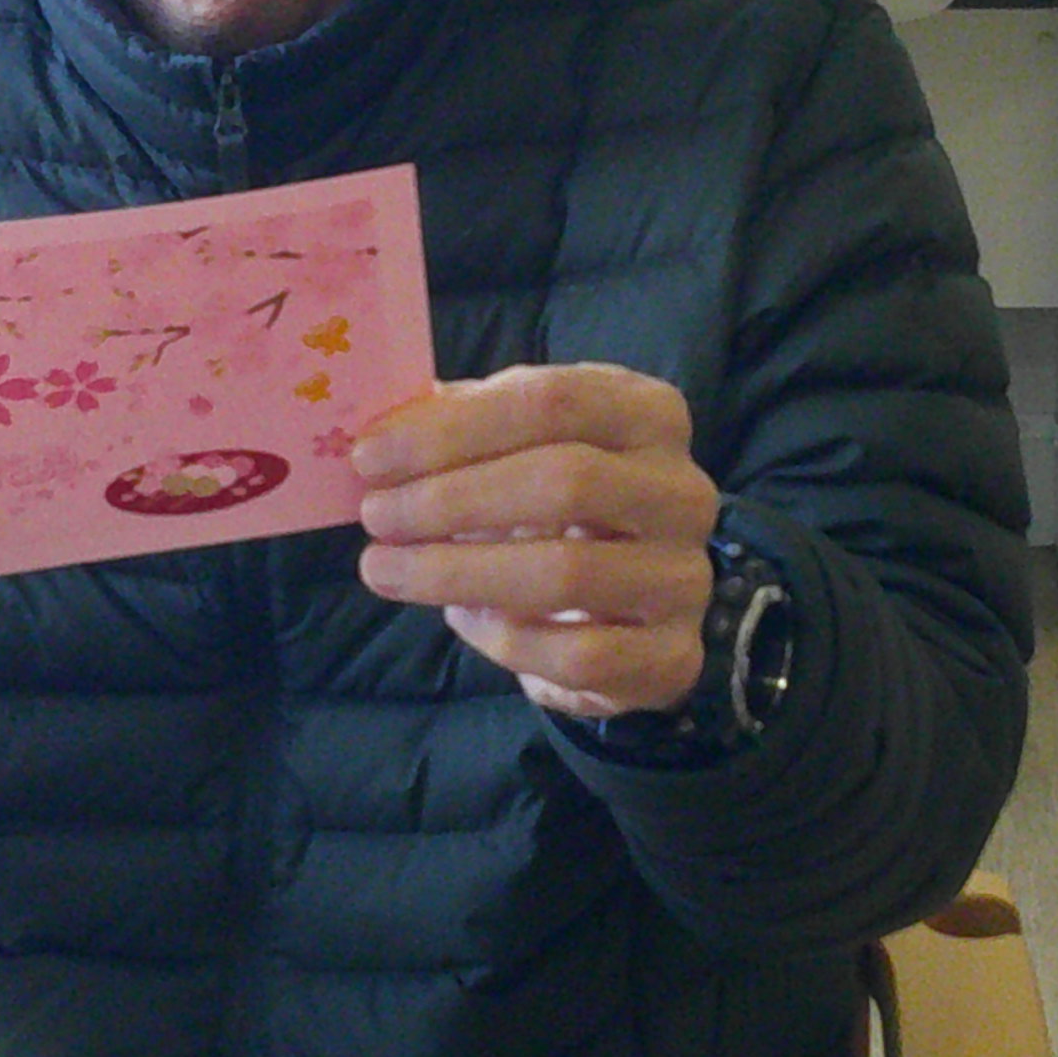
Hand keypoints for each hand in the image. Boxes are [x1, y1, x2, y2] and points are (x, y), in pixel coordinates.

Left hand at [353, 366, 720, 721]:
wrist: (635, 606)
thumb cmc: (564, 508)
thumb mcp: (524, 447)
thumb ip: (464, 428)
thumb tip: (384, 429)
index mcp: (648, 415)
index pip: (553, 400)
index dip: (453, 428)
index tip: (371, 456)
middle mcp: (682, 491)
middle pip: (564, 481)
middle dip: (450, 499)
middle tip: (377, 514)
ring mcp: (686, 577)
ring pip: (566, 574)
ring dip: (455, 572)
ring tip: (385, 568)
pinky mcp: (671, 656)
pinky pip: (575, 654)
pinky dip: (501, 638)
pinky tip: (458, 617)